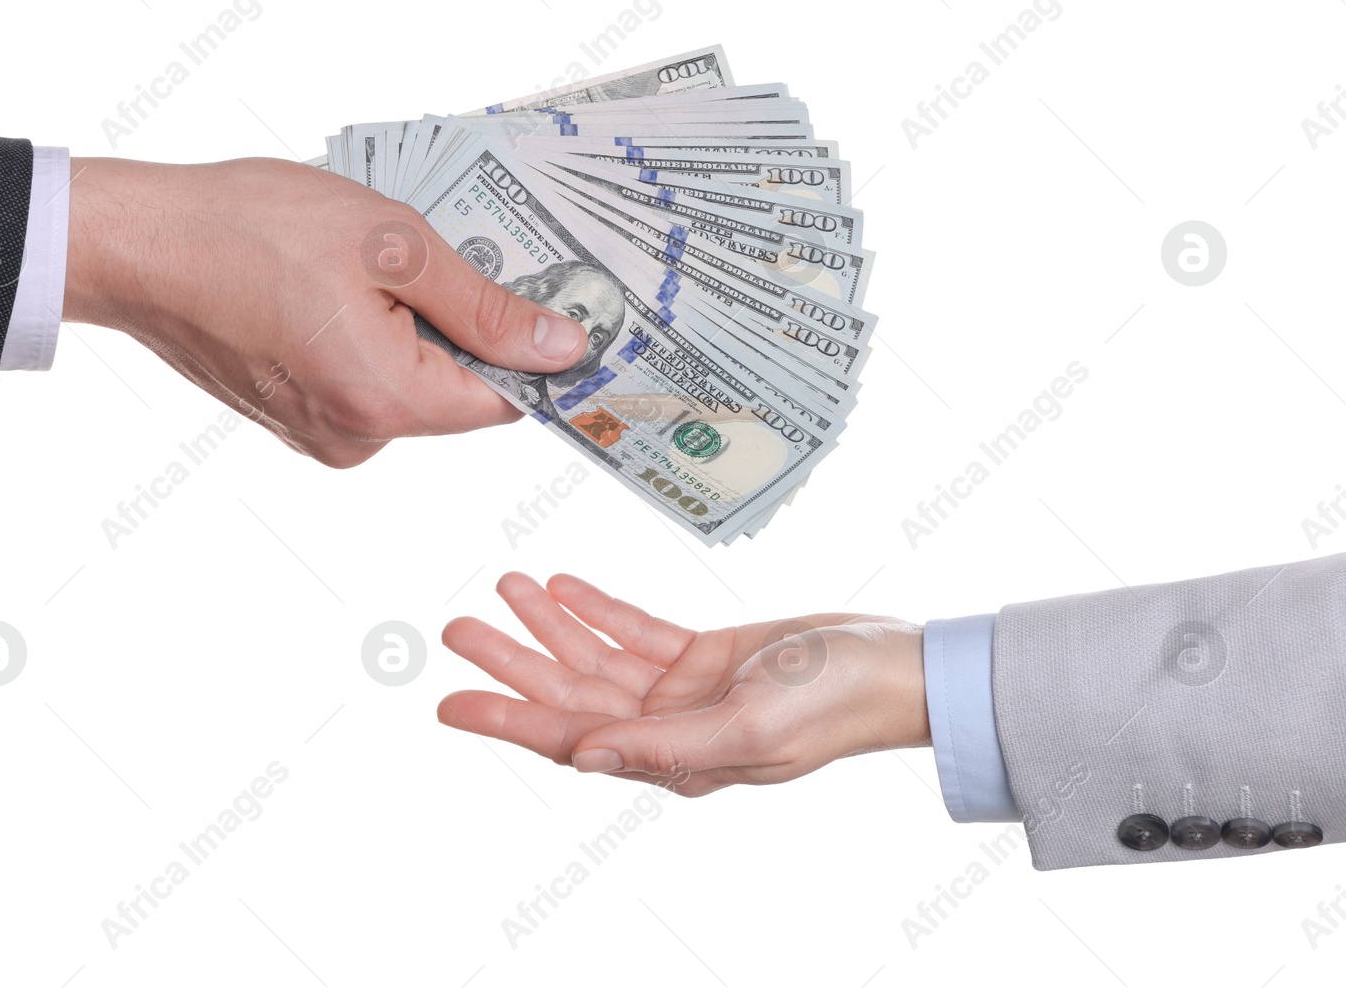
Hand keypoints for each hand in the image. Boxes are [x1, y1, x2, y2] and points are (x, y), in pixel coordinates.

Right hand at [62, 157, 589, 467]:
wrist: (139, 244)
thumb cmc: (250, 229)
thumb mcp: (393, 244)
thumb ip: (486, 306)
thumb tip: (561, 348)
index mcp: (384, 401)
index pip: (505, 400)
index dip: (534, 350)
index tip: (548, 300)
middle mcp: (355, 439)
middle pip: (458, 392)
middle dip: (465, 325)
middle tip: (442, 252)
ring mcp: (320, 436)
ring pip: (411, 384)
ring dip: (414, 327)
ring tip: (370, 264)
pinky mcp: (296, 420)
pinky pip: (366, 382)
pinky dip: (371, 336)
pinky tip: (338, 285)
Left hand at [438, 572, 928, 796]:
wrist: (895, 666)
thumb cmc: (833, 704)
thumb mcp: (747, 727)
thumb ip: (662, 745)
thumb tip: (583, 757)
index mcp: (672, 760)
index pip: (571, 739)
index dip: (507, 719)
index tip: (450, 702)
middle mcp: (668, 729)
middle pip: (571, 693)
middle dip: (514, 660)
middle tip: (458, 628)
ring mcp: (685, 692)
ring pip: (597, 657)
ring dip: (550, 624)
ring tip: (503, 586)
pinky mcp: (705, 656)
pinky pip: (636, 631)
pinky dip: (598, 609)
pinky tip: (561, 585)